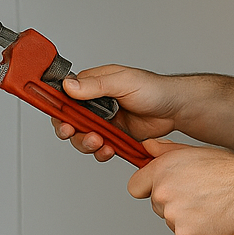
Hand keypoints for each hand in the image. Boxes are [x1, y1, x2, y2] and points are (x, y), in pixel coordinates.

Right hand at [50, 65, 178, 160]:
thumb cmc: (152, 89)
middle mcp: (94, 104)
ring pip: (81, 137)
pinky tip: (109, 149)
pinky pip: (99, 148)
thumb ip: (96, 85)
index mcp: (92, 85)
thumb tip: (69, 86)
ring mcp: (103, 122)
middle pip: (69, 121)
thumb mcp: (123, 82)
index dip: (58, 109)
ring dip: (85, 143)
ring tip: (99, 142)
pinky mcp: (113, 136)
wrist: (175, 109)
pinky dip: (101, 152)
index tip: (61, 119)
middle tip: (73, 133)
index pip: (64, 96)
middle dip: (70, 131)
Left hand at [129, 139, 233, 234]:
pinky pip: (184, 233)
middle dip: (172, 201)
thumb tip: (148, 147)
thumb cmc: (228, 171)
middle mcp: (163, 193)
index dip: (147, 188)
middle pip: (155, 205)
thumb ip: (165, 151)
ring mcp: (173, 215)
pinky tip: (210, 216)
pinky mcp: (185, 234)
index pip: (135, 187)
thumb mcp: (194, 152)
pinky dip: (197, 229)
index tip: (158, 188)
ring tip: (207, 204)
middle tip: (197, 194)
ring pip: (170, 220)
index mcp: (162, 171)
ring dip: (185, 216)